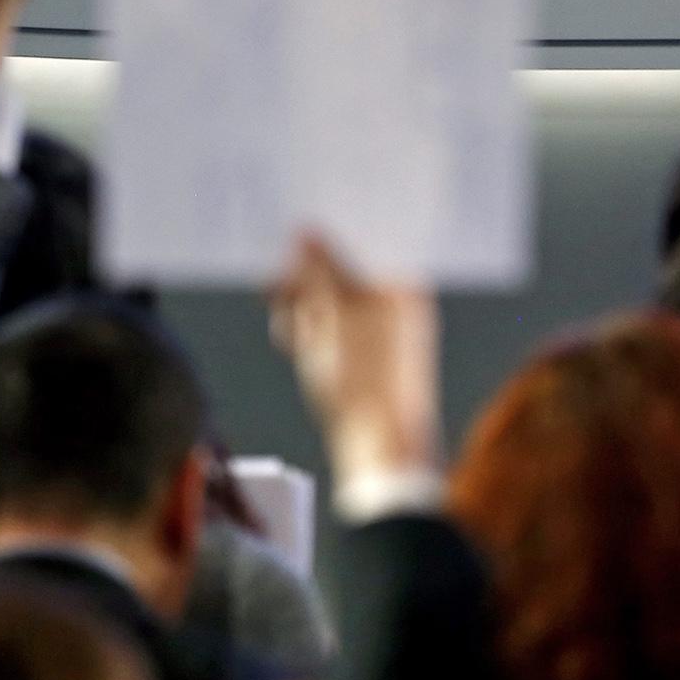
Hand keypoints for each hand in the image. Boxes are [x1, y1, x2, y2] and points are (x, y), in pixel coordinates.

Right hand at [270, 235, 438, 484]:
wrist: (380, 447)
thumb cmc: (367, 377)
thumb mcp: (336, 313)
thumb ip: (321, 270)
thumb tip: (305, 232)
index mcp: (404, 286)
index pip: (357, 247)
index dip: (320, 247)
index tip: (287, 242)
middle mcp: (399, 306)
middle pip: (340, 278)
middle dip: (305, 286)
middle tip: (275, 294)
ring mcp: (383, 335)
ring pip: (329, 308)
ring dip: (304, 314)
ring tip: (293, 333)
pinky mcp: (366, 360)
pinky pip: (331, 335)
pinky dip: (311, 337)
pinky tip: (297, 346)